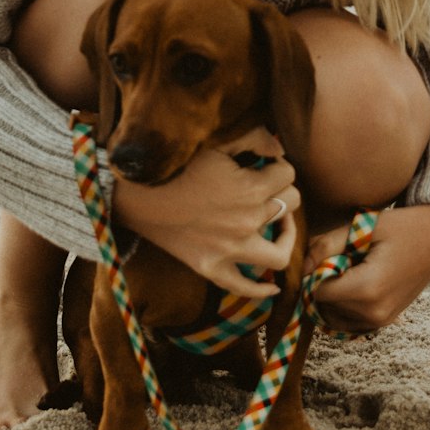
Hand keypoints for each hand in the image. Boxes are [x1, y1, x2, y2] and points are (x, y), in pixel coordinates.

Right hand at [111, 127, 299, 298]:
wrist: (140, 194)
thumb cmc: (177, 164)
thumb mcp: (217, 143)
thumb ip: (255, 138)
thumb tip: (280, 148)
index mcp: (251, 189)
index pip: (288, 174)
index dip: (279, 164)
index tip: (264, 163)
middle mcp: (247, 222)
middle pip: (289, 205)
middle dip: (282, 190)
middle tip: (268, 186)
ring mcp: (231, 250)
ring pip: (279, 252)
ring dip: (285, 236)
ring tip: (279, 225)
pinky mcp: (212, 268)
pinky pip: (245, 288)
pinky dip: (261, 291)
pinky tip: (271, 287)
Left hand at [304, 205, 429, 331]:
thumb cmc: (400, 227)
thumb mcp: (363, 227)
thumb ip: (328, 245)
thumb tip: (305, 268)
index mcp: (368, 290)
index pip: (318, 292)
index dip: (316, 273)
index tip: (328, 254)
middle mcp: (375, 313)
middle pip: (324, 307)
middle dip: (324, 284)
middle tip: (342, 259)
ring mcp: (381, 321)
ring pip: (334, 317)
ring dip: (332, 297)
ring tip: (350, 270)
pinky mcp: (385, 322)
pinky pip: (349, 322)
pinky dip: (343, 306)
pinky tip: (355, 282)